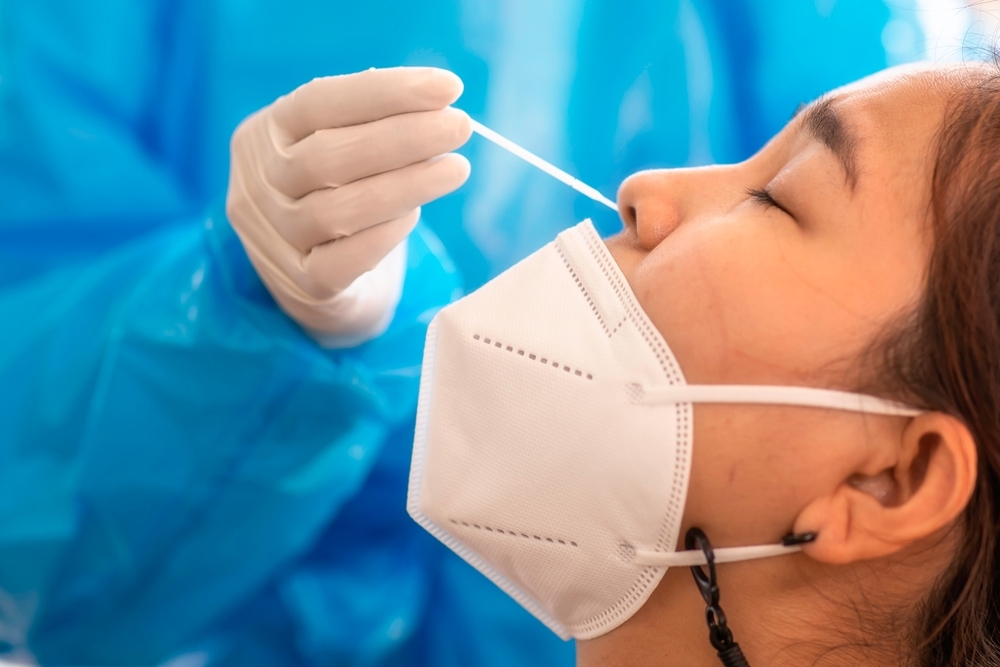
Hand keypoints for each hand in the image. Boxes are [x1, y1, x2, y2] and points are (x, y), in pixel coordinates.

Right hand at [226, 67, 470, 346]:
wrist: (318, 285)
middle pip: (326, 157)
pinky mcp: (304, 287)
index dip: (383, 92)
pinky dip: (383, 234)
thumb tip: (434, 105)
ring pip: (336, 211)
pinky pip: (342, 262)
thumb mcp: (340, 150)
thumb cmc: (339, 197)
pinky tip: (416, 215)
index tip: (447, 87)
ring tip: (455, 169)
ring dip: (405, 185)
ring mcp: (275, 241)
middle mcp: (258, 187)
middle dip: (402, 137)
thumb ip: (372, 126)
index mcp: (264, 136)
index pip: (317, 103)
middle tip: (459, 127)